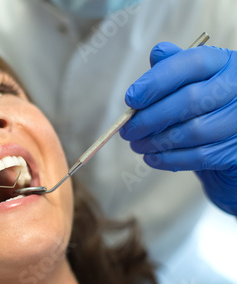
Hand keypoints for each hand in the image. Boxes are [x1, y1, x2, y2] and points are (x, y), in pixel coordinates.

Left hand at [120, 42, 236, 214]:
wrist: (231, 138)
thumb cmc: (204, 104)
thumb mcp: (192, 79)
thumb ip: (174, 66)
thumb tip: (158, 54)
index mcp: (225, 63)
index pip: (192, 63)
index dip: (157, 81)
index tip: (131, 99)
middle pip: (190, 100)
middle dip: (150, 117)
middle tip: (127, 129)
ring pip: (193, 131)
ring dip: (156, 141)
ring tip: (137, 144)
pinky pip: (200, 157)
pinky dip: (169, 159)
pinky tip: (152, 157)